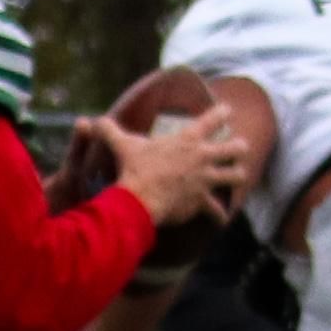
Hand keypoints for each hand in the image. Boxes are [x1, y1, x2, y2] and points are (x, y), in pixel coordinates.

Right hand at [107, 112, 239, 227]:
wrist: (139, 199)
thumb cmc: (133, 169)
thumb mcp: (122, 145)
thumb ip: (109, 130)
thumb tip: (91, 121)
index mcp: (188, 139)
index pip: (214, 118)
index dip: (223, 113)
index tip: (227, 111)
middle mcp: (203, 157)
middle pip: (235, 148)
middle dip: (239, 147)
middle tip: (238, 148)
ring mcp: (205, 179)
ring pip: (236, 175)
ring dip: (237, 176)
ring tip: (238, 176)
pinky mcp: (201, 200)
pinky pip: (217, 210)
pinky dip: (220, 215)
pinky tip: (222, 219)